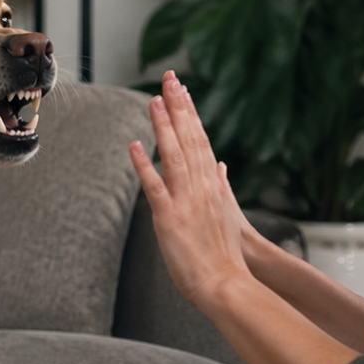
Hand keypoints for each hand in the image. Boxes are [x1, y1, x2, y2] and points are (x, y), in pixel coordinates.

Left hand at [128, 71, 249, 307]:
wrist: (227, 282)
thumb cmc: (226, 253)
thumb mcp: (228, 213)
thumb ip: (221, 186)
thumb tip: (220, 166)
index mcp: (212, 185)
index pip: (200, 140)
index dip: (189, 113)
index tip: (181, 90)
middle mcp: (201, 187)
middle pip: (189, 140)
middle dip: (178, 108)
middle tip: (169, 80)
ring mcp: (186, 201)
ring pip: (174, 157)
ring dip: (163, 128)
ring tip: (153, 101)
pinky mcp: (170, 219)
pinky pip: (155, 188)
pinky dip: (145, 166)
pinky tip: (136, 147)